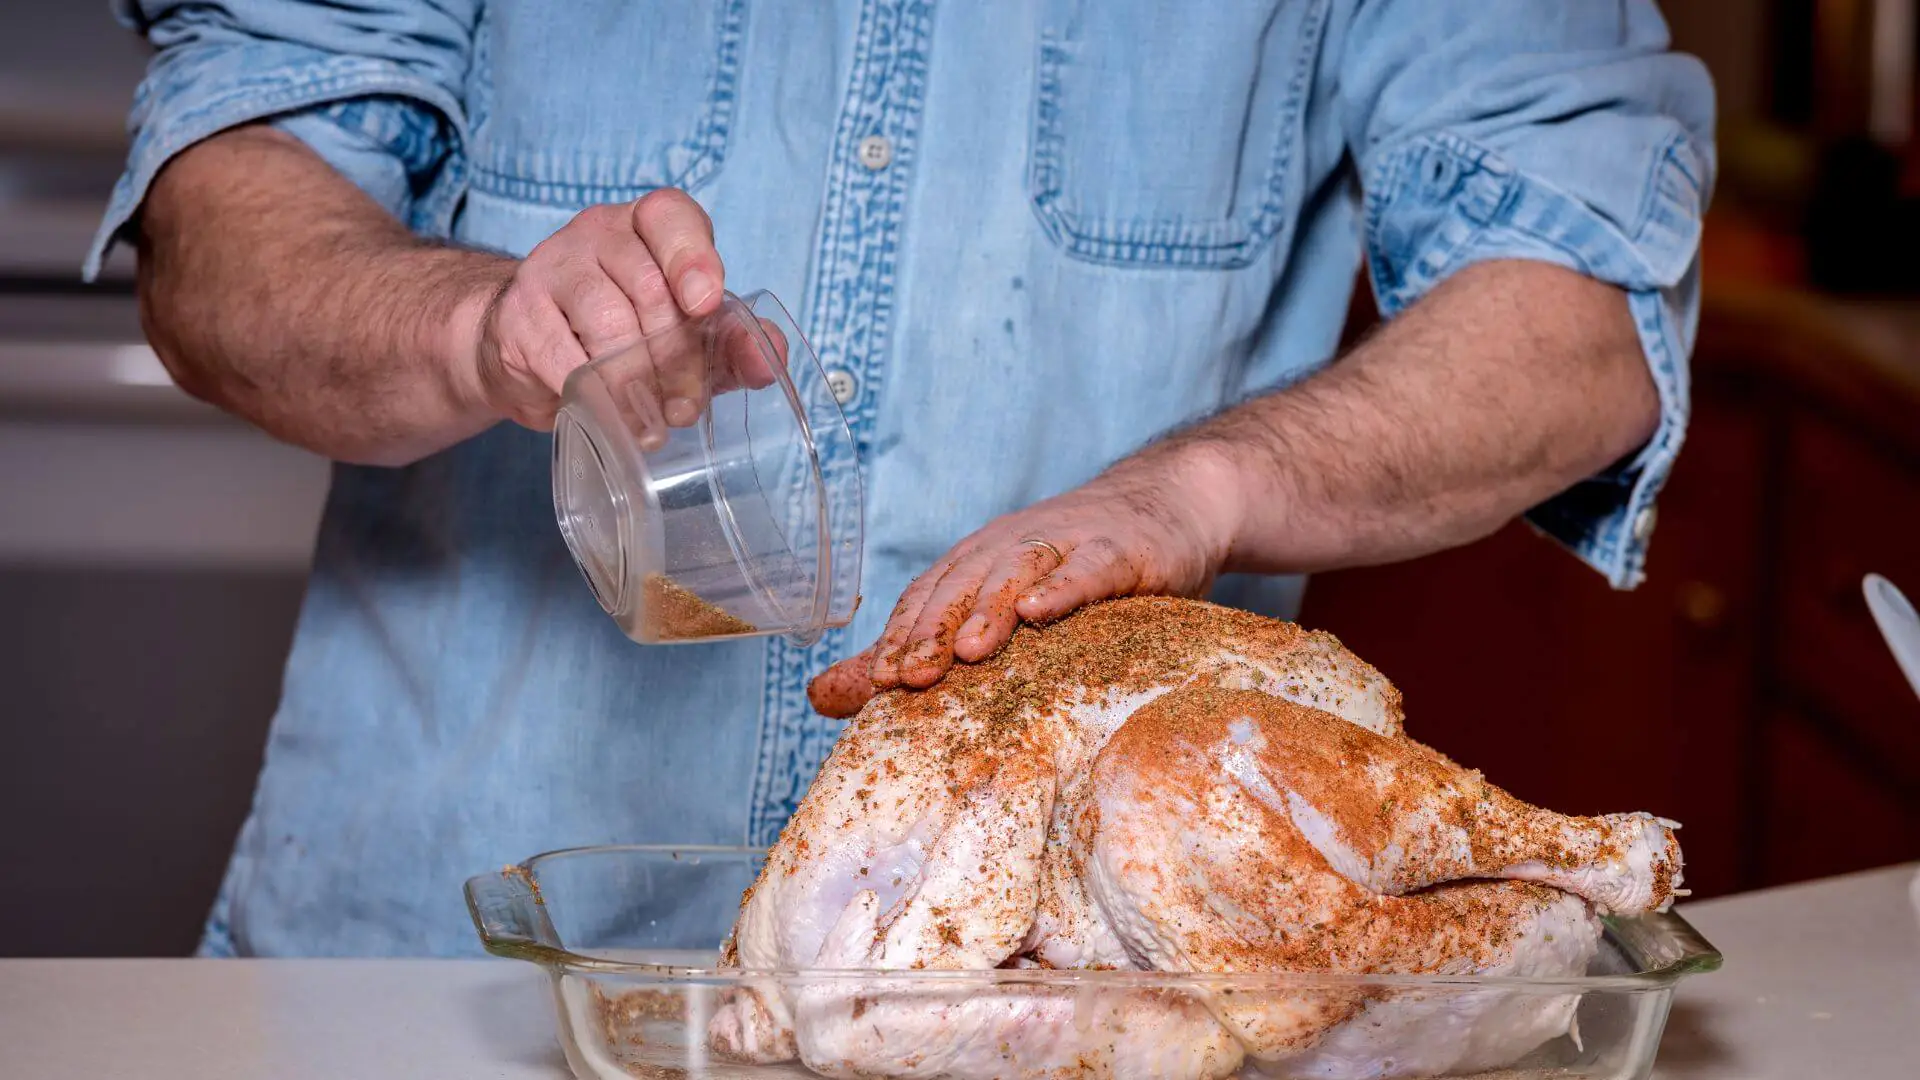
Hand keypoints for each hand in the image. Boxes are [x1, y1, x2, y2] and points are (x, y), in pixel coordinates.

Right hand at [467, 189, 726, 429]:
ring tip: (653, 421)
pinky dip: (594, 395)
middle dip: (677, 357)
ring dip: (638, 381)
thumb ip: (731, 343)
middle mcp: (598, 233)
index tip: (706, 304)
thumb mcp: (687, 335)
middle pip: (650, 288)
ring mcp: (552, 268)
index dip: (693, 259)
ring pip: (608, 322)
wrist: (527, 348)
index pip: (671, 218)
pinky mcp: (518, 315)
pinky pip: (564, 358)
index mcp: (647, 225)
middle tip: (686, 407)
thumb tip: (771, 359)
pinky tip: (609, 417)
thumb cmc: (623, 334)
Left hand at [809, 443, 1244, 718]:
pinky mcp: (1123, 548)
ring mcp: (1069, 541)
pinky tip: (1040, 611)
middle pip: (962, 585)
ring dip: (990, 609)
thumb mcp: (999, 606)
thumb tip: (820, 696)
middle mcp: (1013, 544)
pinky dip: (1063, 587)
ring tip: (969, 653)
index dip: (899, 638)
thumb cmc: (1078, 568)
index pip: (927, 597)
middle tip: (905, 682)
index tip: (875, 687)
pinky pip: (1089, 567)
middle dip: (931, 631)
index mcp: (978, 559)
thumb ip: (917, 651)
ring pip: (1017, 571)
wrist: (1170, 505)